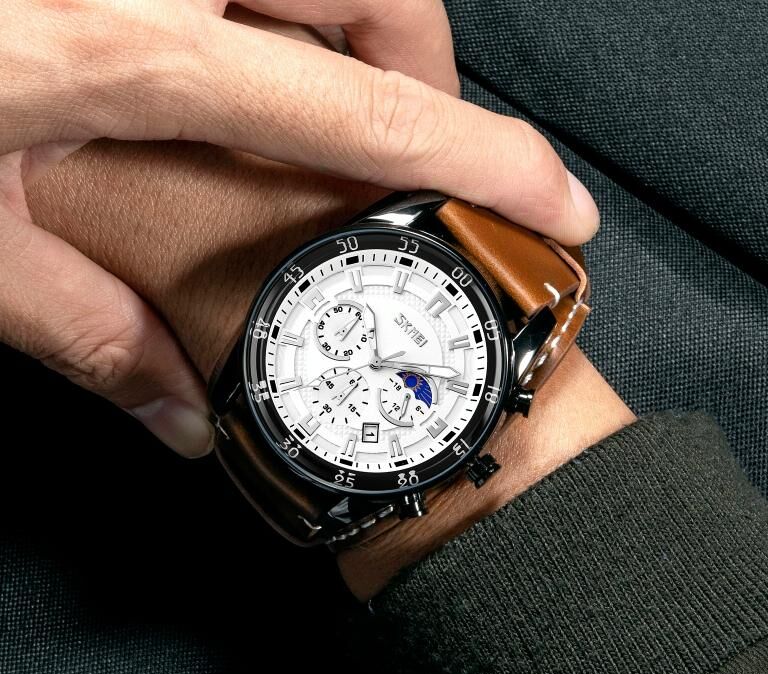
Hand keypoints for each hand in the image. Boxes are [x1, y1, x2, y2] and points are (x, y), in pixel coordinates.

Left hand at [1, 0, 597, 458]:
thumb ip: (87, 335)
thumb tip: (182, 422)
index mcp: (129, 51)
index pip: (368, 112)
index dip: (489, 163)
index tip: (563, 207)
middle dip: (421, 66)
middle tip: (406, 147)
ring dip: (359, 25)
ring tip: (331, 102)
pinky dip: (288, 5)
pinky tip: (246, 48)